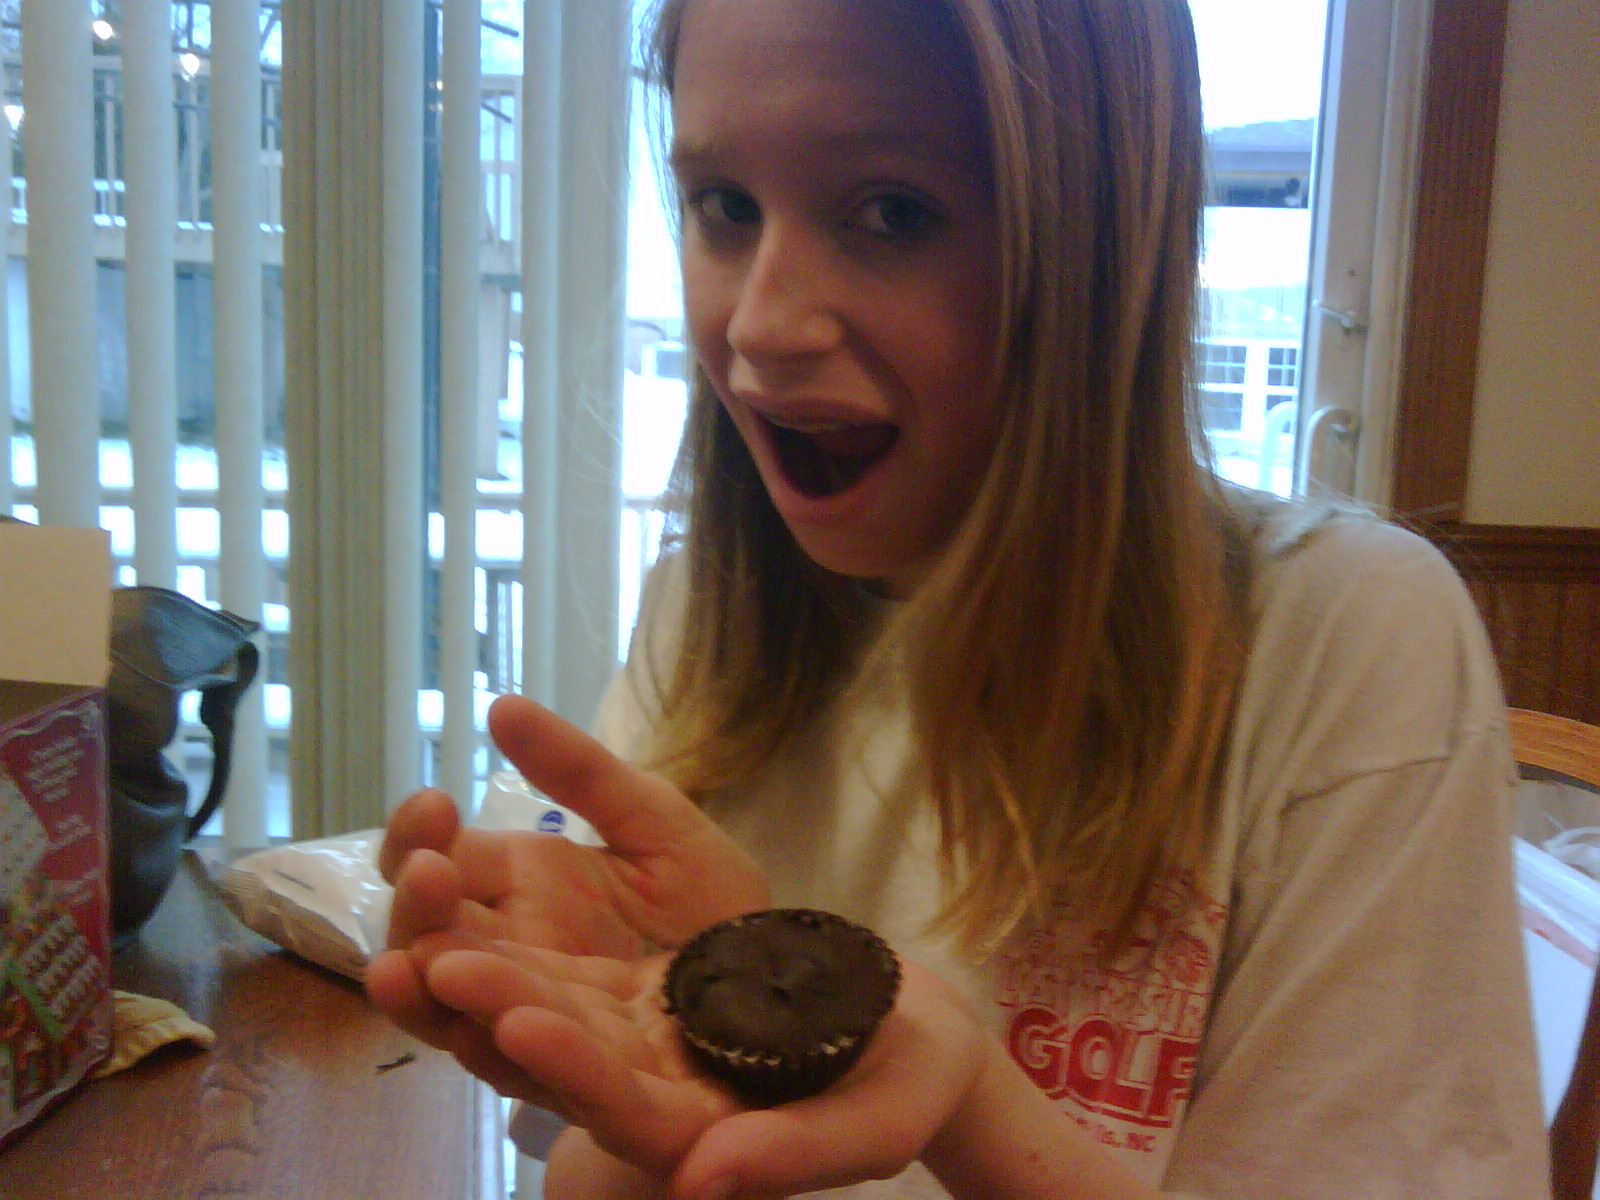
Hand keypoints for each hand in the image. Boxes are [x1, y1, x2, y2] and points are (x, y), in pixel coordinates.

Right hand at [366, 693, 769, 1098]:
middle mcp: (510, 956)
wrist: (781, 994)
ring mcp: (537, 1023)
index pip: (438, 859)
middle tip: (429, 871)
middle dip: (415, 909)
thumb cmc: (710, 906)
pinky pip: (536, 1076)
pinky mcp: (583, 1084)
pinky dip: (513, 1052)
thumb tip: (500, 705)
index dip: (419, 836)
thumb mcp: (654, 821)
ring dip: (429, 992)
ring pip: (455, 1016)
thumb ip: (584, 770)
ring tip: (415, 964)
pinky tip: (510, 1022)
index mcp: (521, 887)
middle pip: (428, 940)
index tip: (434, 804)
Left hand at [419, 938, 988, 1196]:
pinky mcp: (634, 988)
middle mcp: (646, 1094)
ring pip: (546, 999)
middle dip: (500, 1006)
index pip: (621, 1113)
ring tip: (437, 897)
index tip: (520, 1026)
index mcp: (698, 1135)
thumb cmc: (905, 1086)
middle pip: (560, 1057)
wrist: (905, 1033)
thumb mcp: (875, 1124)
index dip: (571, 1072)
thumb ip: (793, 1153)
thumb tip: (701, 1184)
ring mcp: (635, 1039)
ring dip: (489, 958)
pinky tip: (474, 862)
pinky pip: (567, 952)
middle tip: (438, 957)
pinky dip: (524, 911)